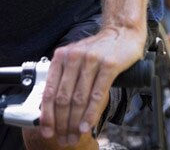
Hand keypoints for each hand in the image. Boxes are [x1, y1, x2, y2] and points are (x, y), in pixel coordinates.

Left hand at [38, 26, 143, 146]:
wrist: (122, 31)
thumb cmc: (99, 48)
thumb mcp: (76, 57)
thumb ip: (65, 77)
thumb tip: (53, 109)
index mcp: (62, 56)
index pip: (50, 91)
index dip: (47, 115)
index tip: (47, 130)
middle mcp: (74, 57)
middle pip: (63, 98)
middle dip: (62, 123)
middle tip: (64, 138)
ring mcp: (91, 60)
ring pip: (79, 99)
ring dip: (75, 123)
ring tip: (75, 136)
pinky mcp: (109, 65)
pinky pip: (96, 95)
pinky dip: (90, 114)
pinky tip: (87, 126)